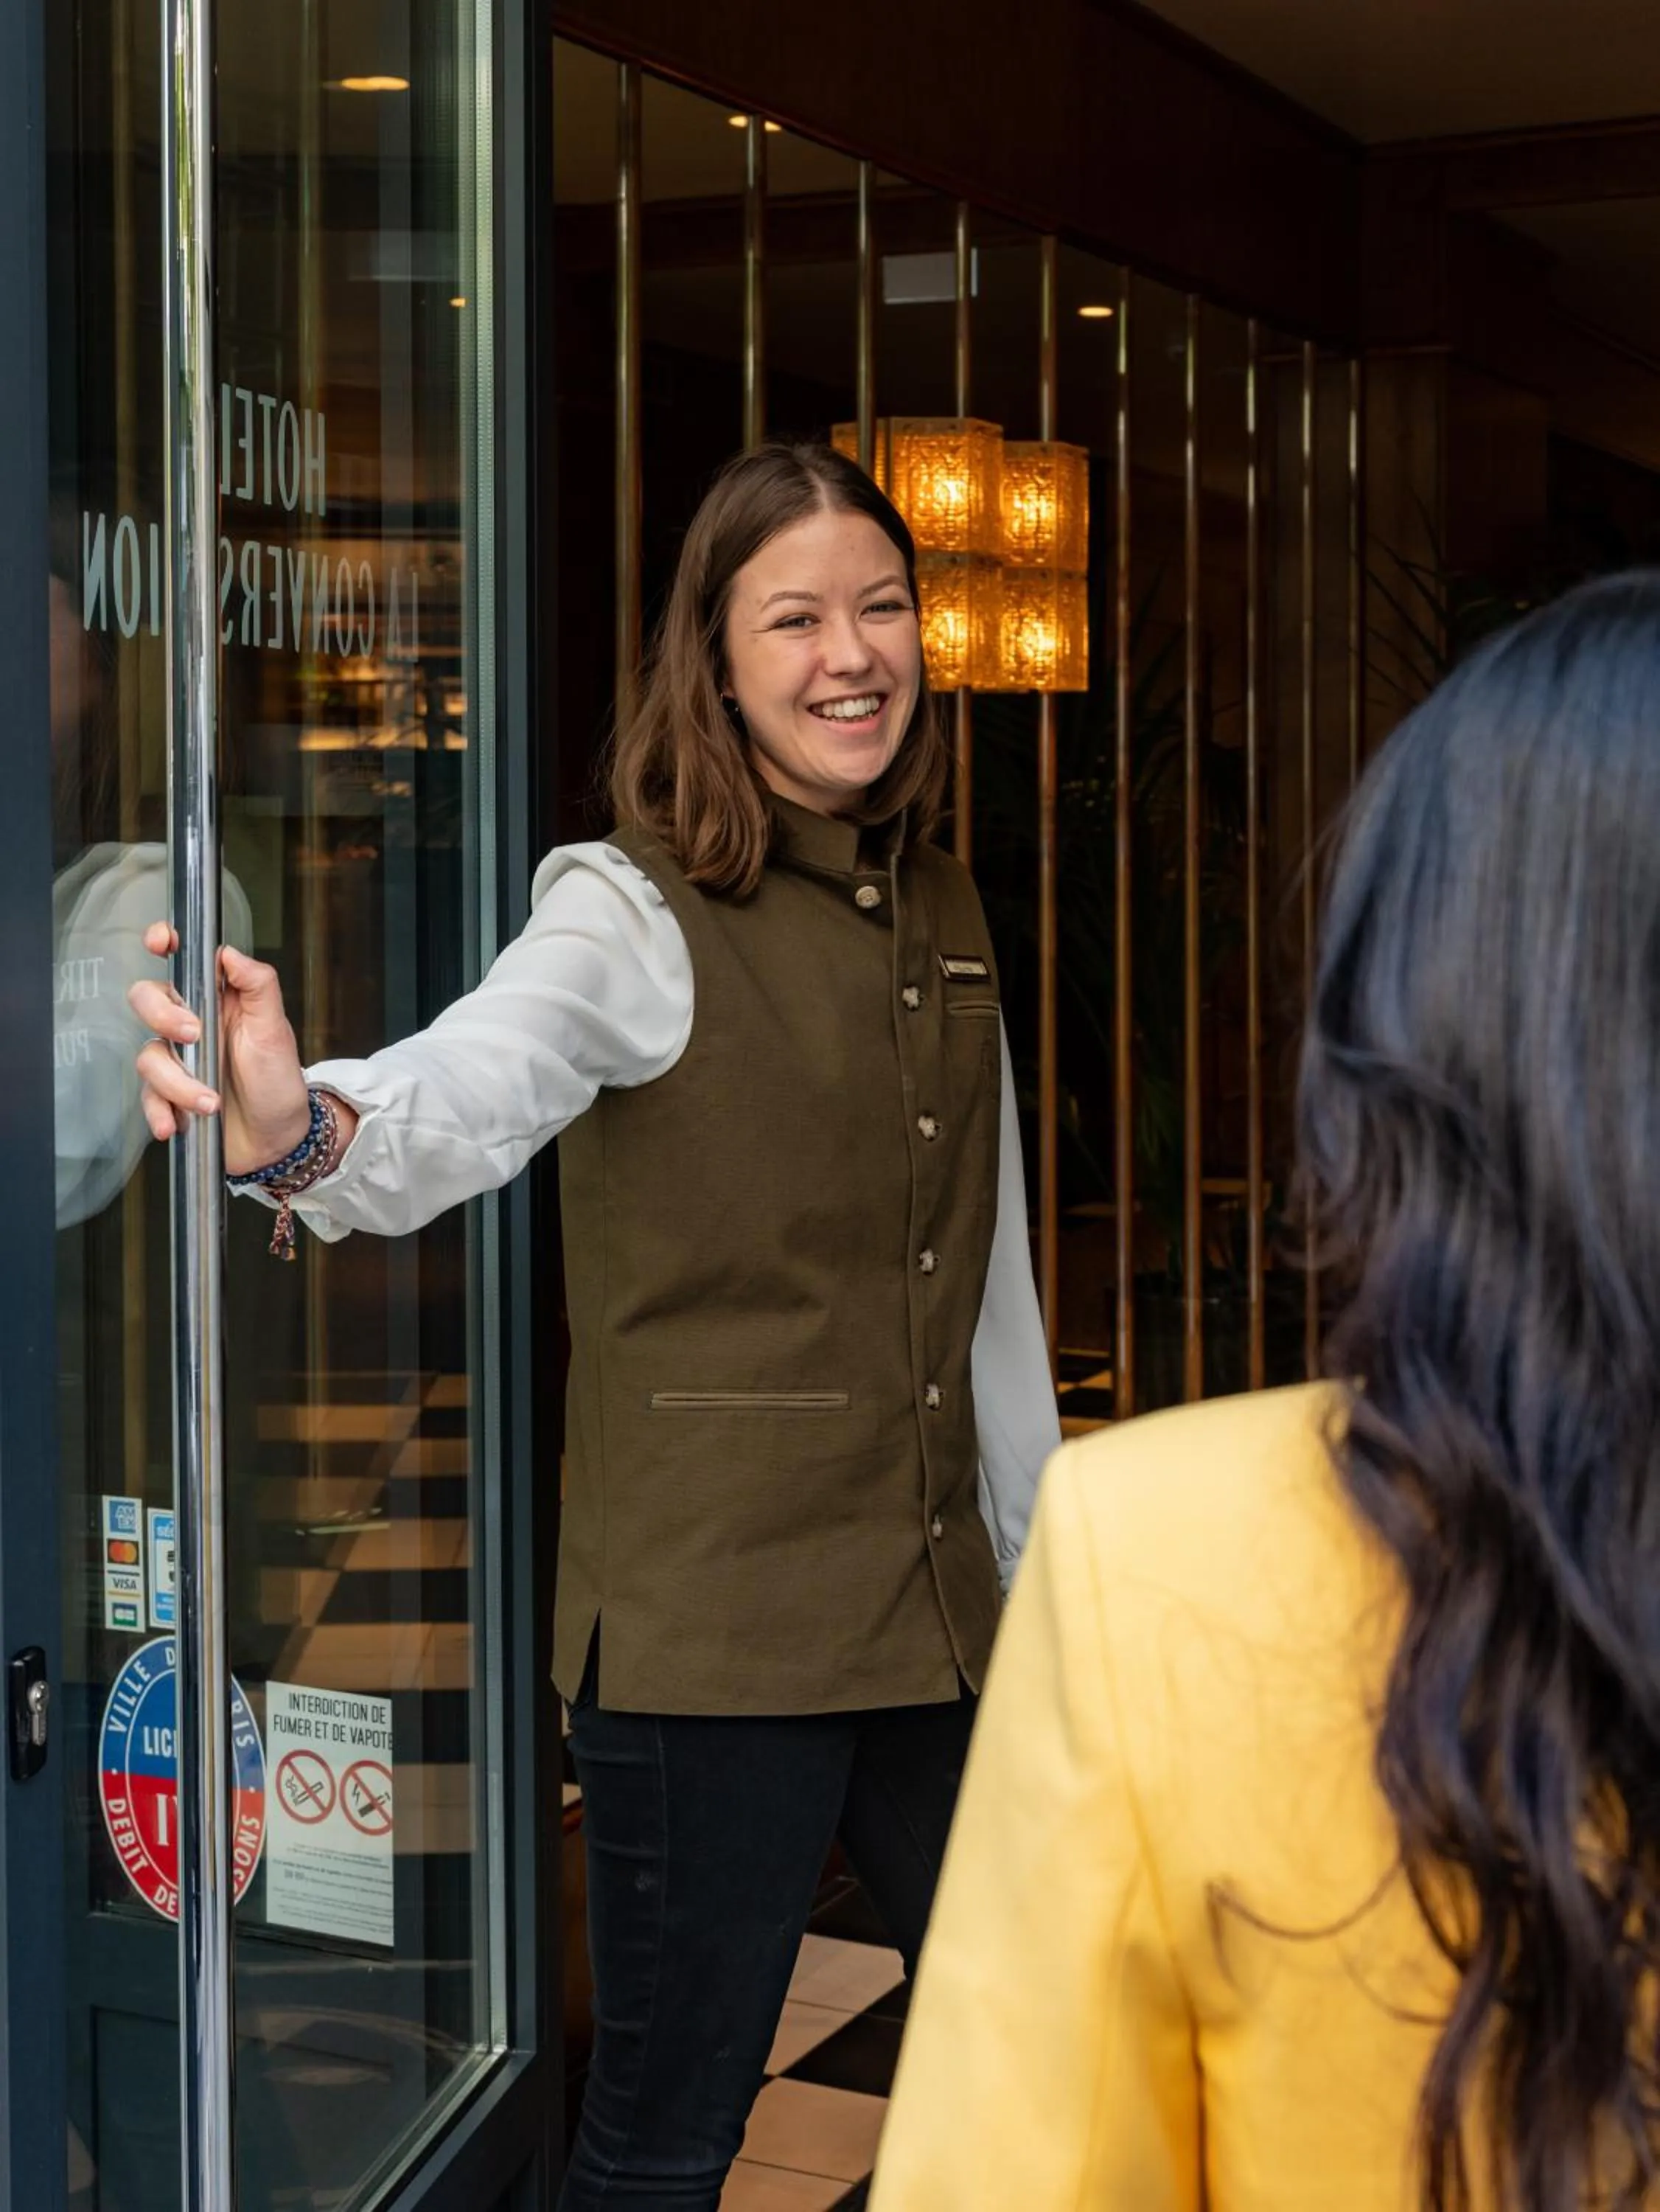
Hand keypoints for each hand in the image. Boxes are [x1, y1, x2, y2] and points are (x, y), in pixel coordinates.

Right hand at [130, 925, 313, 1176]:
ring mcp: (177, 1060)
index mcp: (219, 1001)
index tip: (160, 942)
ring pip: (148, 1055)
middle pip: (147, 999)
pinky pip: (146, 1096)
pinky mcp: (168, 1094)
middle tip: (193, 1036)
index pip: (184, 962)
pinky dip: (160, 1111)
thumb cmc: (279, 1083)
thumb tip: (229, 952)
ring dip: (176, 1082)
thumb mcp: (275, 1031)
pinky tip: (178, 1124)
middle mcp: (192, 1025)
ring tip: (211, 1103)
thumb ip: (258, 986)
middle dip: (162, 1015)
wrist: (278, 1143)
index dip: (164, 942)